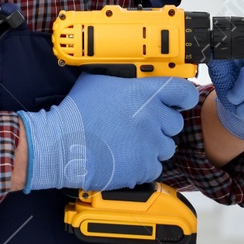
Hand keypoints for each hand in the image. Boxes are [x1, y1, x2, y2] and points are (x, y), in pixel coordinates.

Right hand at [17, 73, 200, 192]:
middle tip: (138, 126)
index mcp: (143, 93)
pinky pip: (154, 167)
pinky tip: (123, 158)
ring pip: (165, 147)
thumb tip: (131, 76)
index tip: (177, 102)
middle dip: (160, 125)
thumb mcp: (97, 82)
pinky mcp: (143, 167)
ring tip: (127, 144)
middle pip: (174, 123)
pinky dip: (142, 165)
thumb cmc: (75, 114)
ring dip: (151, 146)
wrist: (60, 145)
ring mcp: (149, 144)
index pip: (183, 91)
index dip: (182, 97)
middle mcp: (151, 117)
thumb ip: (122, 78)